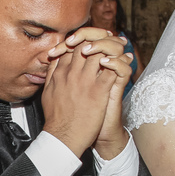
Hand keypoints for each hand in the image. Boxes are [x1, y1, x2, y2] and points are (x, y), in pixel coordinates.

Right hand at [41, 29, 124, 156]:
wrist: (63, 137)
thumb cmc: (56, 117)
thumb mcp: (47, 92)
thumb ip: (51, 74)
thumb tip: (55, 60)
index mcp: (60, 72)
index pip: (72, 46)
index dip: (85, 39)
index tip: (96, 40)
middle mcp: (72, 72)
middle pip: (87, 43)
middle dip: (101, 38)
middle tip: (112, 37)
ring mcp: (85, 80)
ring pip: (101, 52)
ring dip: (113, 47)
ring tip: (122, 46)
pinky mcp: (98, 91)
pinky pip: (112, 69)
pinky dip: (121, 62)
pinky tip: (127, 61)